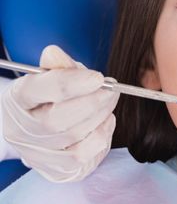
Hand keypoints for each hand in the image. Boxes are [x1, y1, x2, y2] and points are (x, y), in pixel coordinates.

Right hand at [1, 45, 118, 181]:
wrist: (36, 125)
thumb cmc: (49, 94)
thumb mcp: (51, 75)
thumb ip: (59, 65)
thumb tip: (54, 53)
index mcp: (18, 99)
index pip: (39, 90)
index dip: (71, 83)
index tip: (98, 77)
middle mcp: (21, 130)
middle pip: (58, 120)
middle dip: (93, 102)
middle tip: (111, 89)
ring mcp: (36, 154)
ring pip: (74, 138)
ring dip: (100, 117)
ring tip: (109, 101)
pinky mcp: (55, 170)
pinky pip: (83, 157)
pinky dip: (101, 137)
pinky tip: (104, 122)